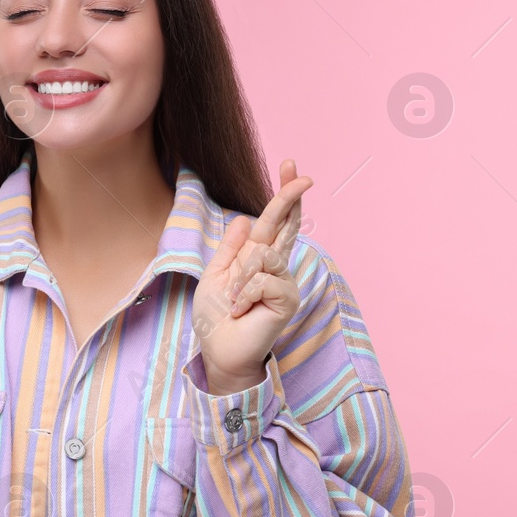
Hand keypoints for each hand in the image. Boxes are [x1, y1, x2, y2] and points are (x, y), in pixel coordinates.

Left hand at [191, 159, 312, 393]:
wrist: (219, 350)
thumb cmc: (216, 318)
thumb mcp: (215, 276)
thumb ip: (231, 249)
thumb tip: (246, 219)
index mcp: (258, 259)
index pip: (275, 222)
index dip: (283, 196)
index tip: (289, 166)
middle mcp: (275, 268)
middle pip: (287, 225)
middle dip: (290, 197)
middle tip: (301, 173)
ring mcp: (284, 282)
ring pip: (264, 257)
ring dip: (240, 280)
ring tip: (234, 302)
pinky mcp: (287, 298)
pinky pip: (263, 280)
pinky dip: (244, 295)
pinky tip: (242, 311)